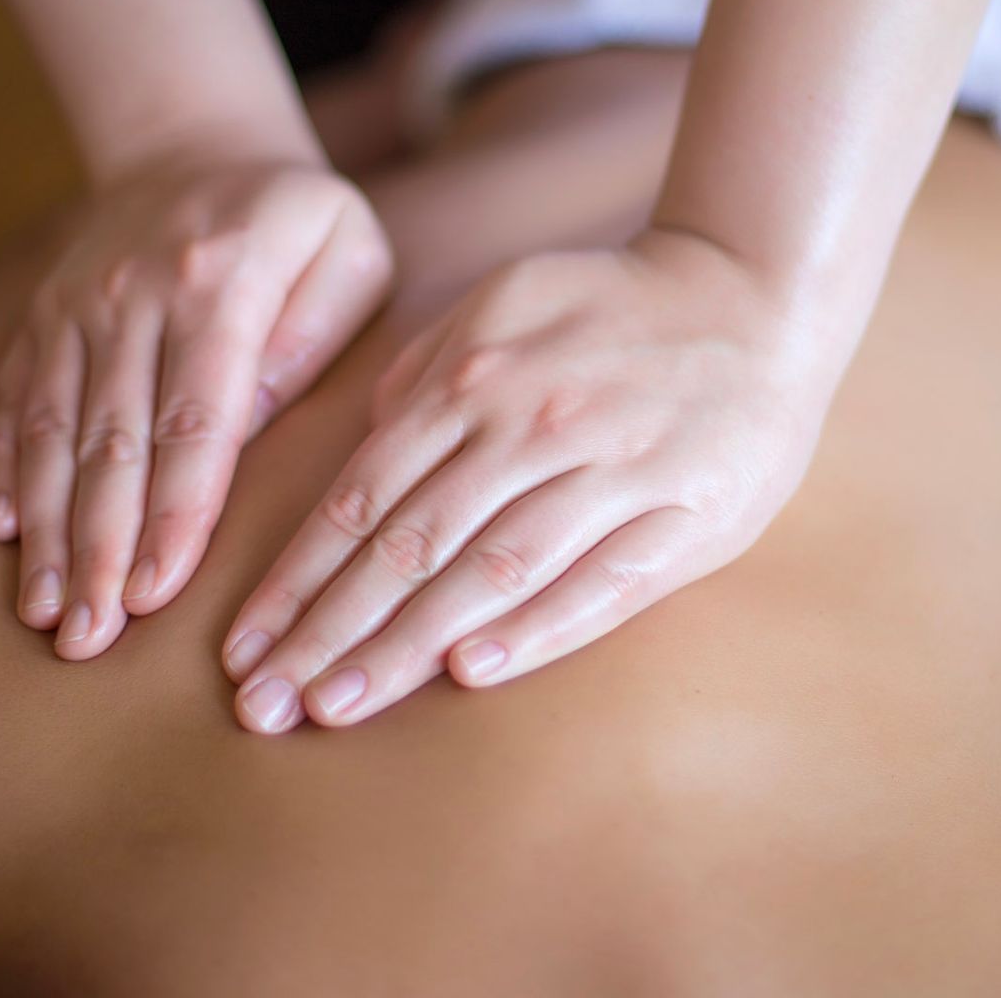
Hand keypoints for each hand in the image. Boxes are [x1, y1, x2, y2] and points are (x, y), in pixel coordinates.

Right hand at [0, 150, 391, 658]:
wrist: (197, 143)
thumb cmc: (300, 221)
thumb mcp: (346, 253)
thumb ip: (312, 337)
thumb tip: (252, 429)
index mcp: (220, 281)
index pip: (194, 418)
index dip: (172, 511)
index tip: (155, 592)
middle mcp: (132, 294)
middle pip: (111, 441)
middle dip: (97, 546)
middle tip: (88, 638)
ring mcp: (74, 305)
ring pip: (53, 431)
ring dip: (46, 527)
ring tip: (44, 611)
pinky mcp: (40, 316)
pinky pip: (16, 399)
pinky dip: (5, 467)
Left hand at [219, 227, 833, 731]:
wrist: (755, 294)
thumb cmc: (611, 312)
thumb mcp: (504, 305)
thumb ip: (425, 373)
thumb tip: (363, 443)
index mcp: (475, 374)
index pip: (363, 496)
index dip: (299, 578)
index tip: (245, 647)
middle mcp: (533, 422)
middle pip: (412, 545)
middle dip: (330, 631)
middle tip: (268, 704)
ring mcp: (613, 468)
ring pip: (493, 571)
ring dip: (408, 645)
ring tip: (340, 705)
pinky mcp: (685, 513)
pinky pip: (600, 582)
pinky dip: (534, 629)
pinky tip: (471, 672)